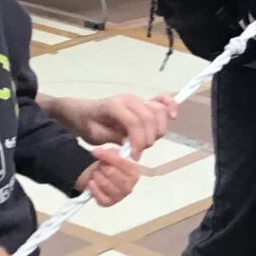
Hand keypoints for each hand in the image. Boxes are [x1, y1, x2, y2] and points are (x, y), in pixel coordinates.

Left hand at [56, 93, 176, 155]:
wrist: (84, 113)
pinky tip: (172, 116)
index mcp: (114, 105)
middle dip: (147, 139)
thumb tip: (132, 143)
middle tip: (137, 152)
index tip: (134, 156)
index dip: (137, 141)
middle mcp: (129, 99)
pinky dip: (170, 106)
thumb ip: (114, 137)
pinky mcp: (144, 103)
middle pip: (149, 119)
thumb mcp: (95, 135)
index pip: (134, 122)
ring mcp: (138, 99)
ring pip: (158, 113)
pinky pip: (163, 100)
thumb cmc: (88, 124)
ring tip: (145, 143)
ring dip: (157, 130)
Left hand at [75, 145, 142, 207]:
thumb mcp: (114, 153)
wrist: (101, 177)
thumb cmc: (110, 165)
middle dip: (101, 167)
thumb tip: (110, 151)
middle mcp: (130, 186)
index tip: (96, 152)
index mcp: (134, 173)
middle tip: (99, 165)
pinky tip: (92, 182)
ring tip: (96, 173)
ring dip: (96, 175)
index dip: (108, 156)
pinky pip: (99, 195)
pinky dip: (93, 188)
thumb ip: (115, 151)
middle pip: (111, 173)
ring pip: (104, 183)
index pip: (122, 162)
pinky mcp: (109, 203)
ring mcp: (120, 196)